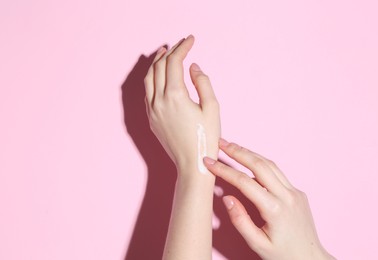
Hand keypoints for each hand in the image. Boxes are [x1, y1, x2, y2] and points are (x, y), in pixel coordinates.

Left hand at [144, 35, 219, 174]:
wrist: (192, 163)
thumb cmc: (206, 138)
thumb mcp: (212, 108)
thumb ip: (203, 83)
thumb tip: (193, 67)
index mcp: (175, 96)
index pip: (174, 62)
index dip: (182, 47)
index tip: (191, 39)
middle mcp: (159, 100)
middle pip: (159, 66)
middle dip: (170, 51)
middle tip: (181, 44)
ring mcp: (152, 110)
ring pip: (149, 78)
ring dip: (156, 62)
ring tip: (164, 53)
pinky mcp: (151, 118)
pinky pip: (147, 92)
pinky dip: (152, 78)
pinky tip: (159, 76)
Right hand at [204, 139, 334, 259]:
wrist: (310, 259)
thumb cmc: (283, 255)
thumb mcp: (257, 244)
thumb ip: (240, 220)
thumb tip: (227, 197)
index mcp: (275, 209)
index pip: (244, 182)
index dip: (224, 170)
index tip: (208, 162)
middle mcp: (287, 196)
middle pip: (259, 165)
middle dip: (238, 151)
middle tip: (220, 142)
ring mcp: (295, 192)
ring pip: (270, 164)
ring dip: (250, 153)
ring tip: (232, 147)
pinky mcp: (297, 192)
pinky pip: (277, 173)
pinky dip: (261, 163)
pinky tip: (250, 161)